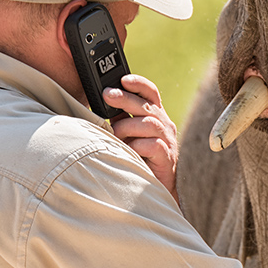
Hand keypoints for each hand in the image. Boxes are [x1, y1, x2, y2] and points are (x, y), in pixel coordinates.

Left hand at [105, 74, 178, 201]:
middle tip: (108, 95)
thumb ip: (119, 119)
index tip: (123, 79)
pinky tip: (128, 151)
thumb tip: (100, 104)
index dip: (138, 83)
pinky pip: (152, 145)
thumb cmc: (139, 159)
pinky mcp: (167, 157)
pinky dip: (136, 146)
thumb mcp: (128, 135)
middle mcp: (164, 124)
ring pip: (148, 123)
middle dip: (125, 98)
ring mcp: (167, 140)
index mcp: (155, 115)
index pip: (150, 92)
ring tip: (115, 134)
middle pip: (146, 105)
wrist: (157, 188)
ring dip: (127, 126)